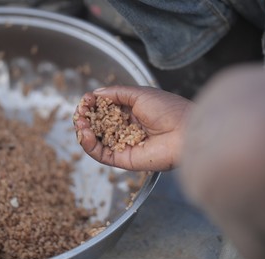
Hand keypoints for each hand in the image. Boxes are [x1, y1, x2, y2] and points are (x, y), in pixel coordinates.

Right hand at [74, 86, 193, 170]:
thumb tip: (96, 93)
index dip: (94, 105)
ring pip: (97, 140)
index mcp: (133, 112)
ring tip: (79, 123)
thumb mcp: (140, 94)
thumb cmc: (169, 110)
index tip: (86, 99)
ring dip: (84, 131)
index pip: (106, 110)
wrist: (185, 131)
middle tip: (80, 112)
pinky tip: (84, 134)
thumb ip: (116, 93)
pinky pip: (101, 154)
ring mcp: (124, 144)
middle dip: (86, 118)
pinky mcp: (123, 159)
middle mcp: (127, 129)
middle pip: (99, 125)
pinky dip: (89, 145)